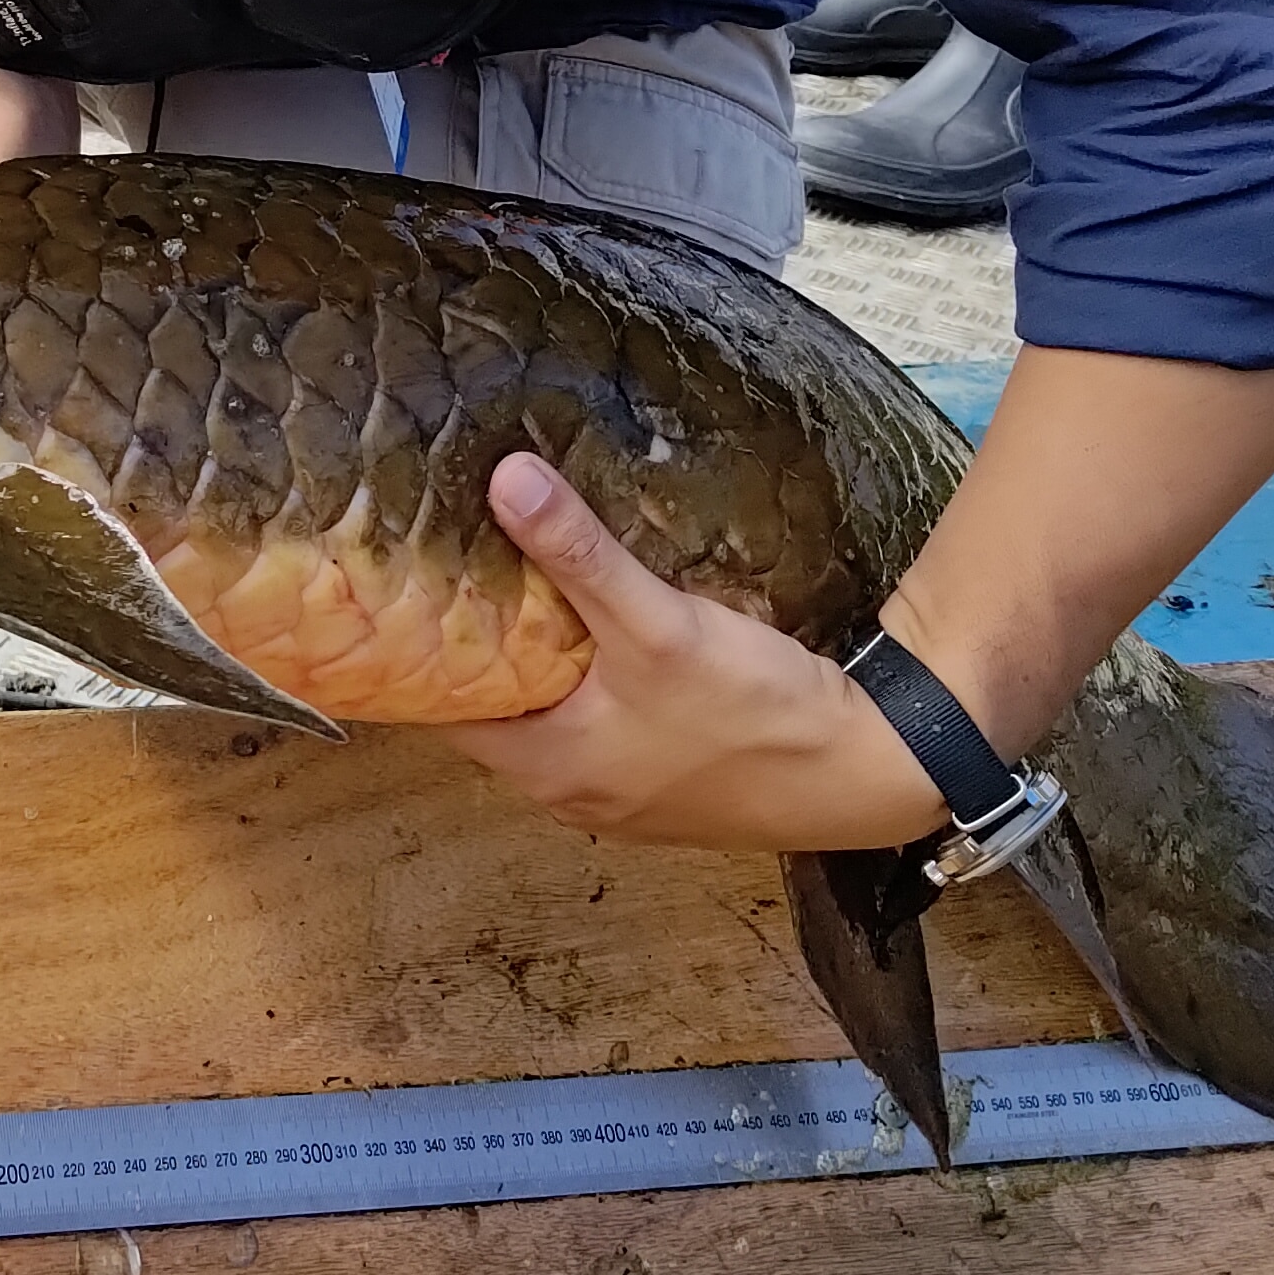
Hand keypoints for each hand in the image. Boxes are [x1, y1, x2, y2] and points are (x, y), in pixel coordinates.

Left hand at [440, 454, 946, 851]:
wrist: (869, 773)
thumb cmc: (753, 712)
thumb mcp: (657, 624)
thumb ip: (578, 555)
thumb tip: (504, 478)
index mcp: (544, 766)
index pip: (438, 708)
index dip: (418, 648)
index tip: (404, 587)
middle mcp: (568, 793)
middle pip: (492, 711)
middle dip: (477, 646)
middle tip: (458, 567)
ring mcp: (619, 796)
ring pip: (548, 720)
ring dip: (535, 664)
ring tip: (518, 586)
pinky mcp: (665, 786)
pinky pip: (598, 730)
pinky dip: (584, 687)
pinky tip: (598, 635)